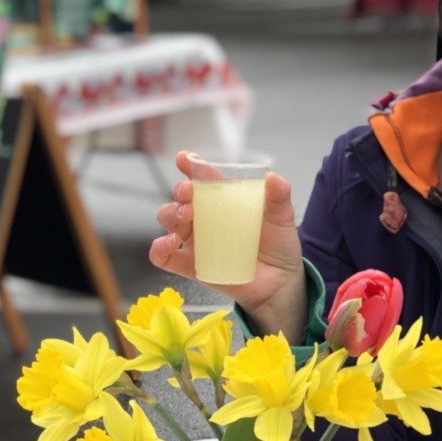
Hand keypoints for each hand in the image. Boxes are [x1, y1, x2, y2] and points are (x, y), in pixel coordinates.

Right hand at [150, 151, 306, 339]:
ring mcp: (195, 241)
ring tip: (186, 217)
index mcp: (222, 200)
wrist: (281, 281)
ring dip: (171, 214)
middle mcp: (204, 217)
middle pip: (180, 197)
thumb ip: (279, 196)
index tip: (185, 159)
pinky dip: (159, 248)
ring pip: (168, 221)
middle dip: (180, 191)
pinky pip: (163, 257)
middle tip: (190, 194)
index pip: (202, 178)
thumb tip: (273, 178)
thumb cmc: (278, 244)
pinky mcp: (190, 266)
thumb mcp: (282, 217)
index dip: (190, 165)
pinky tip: (169, 243)